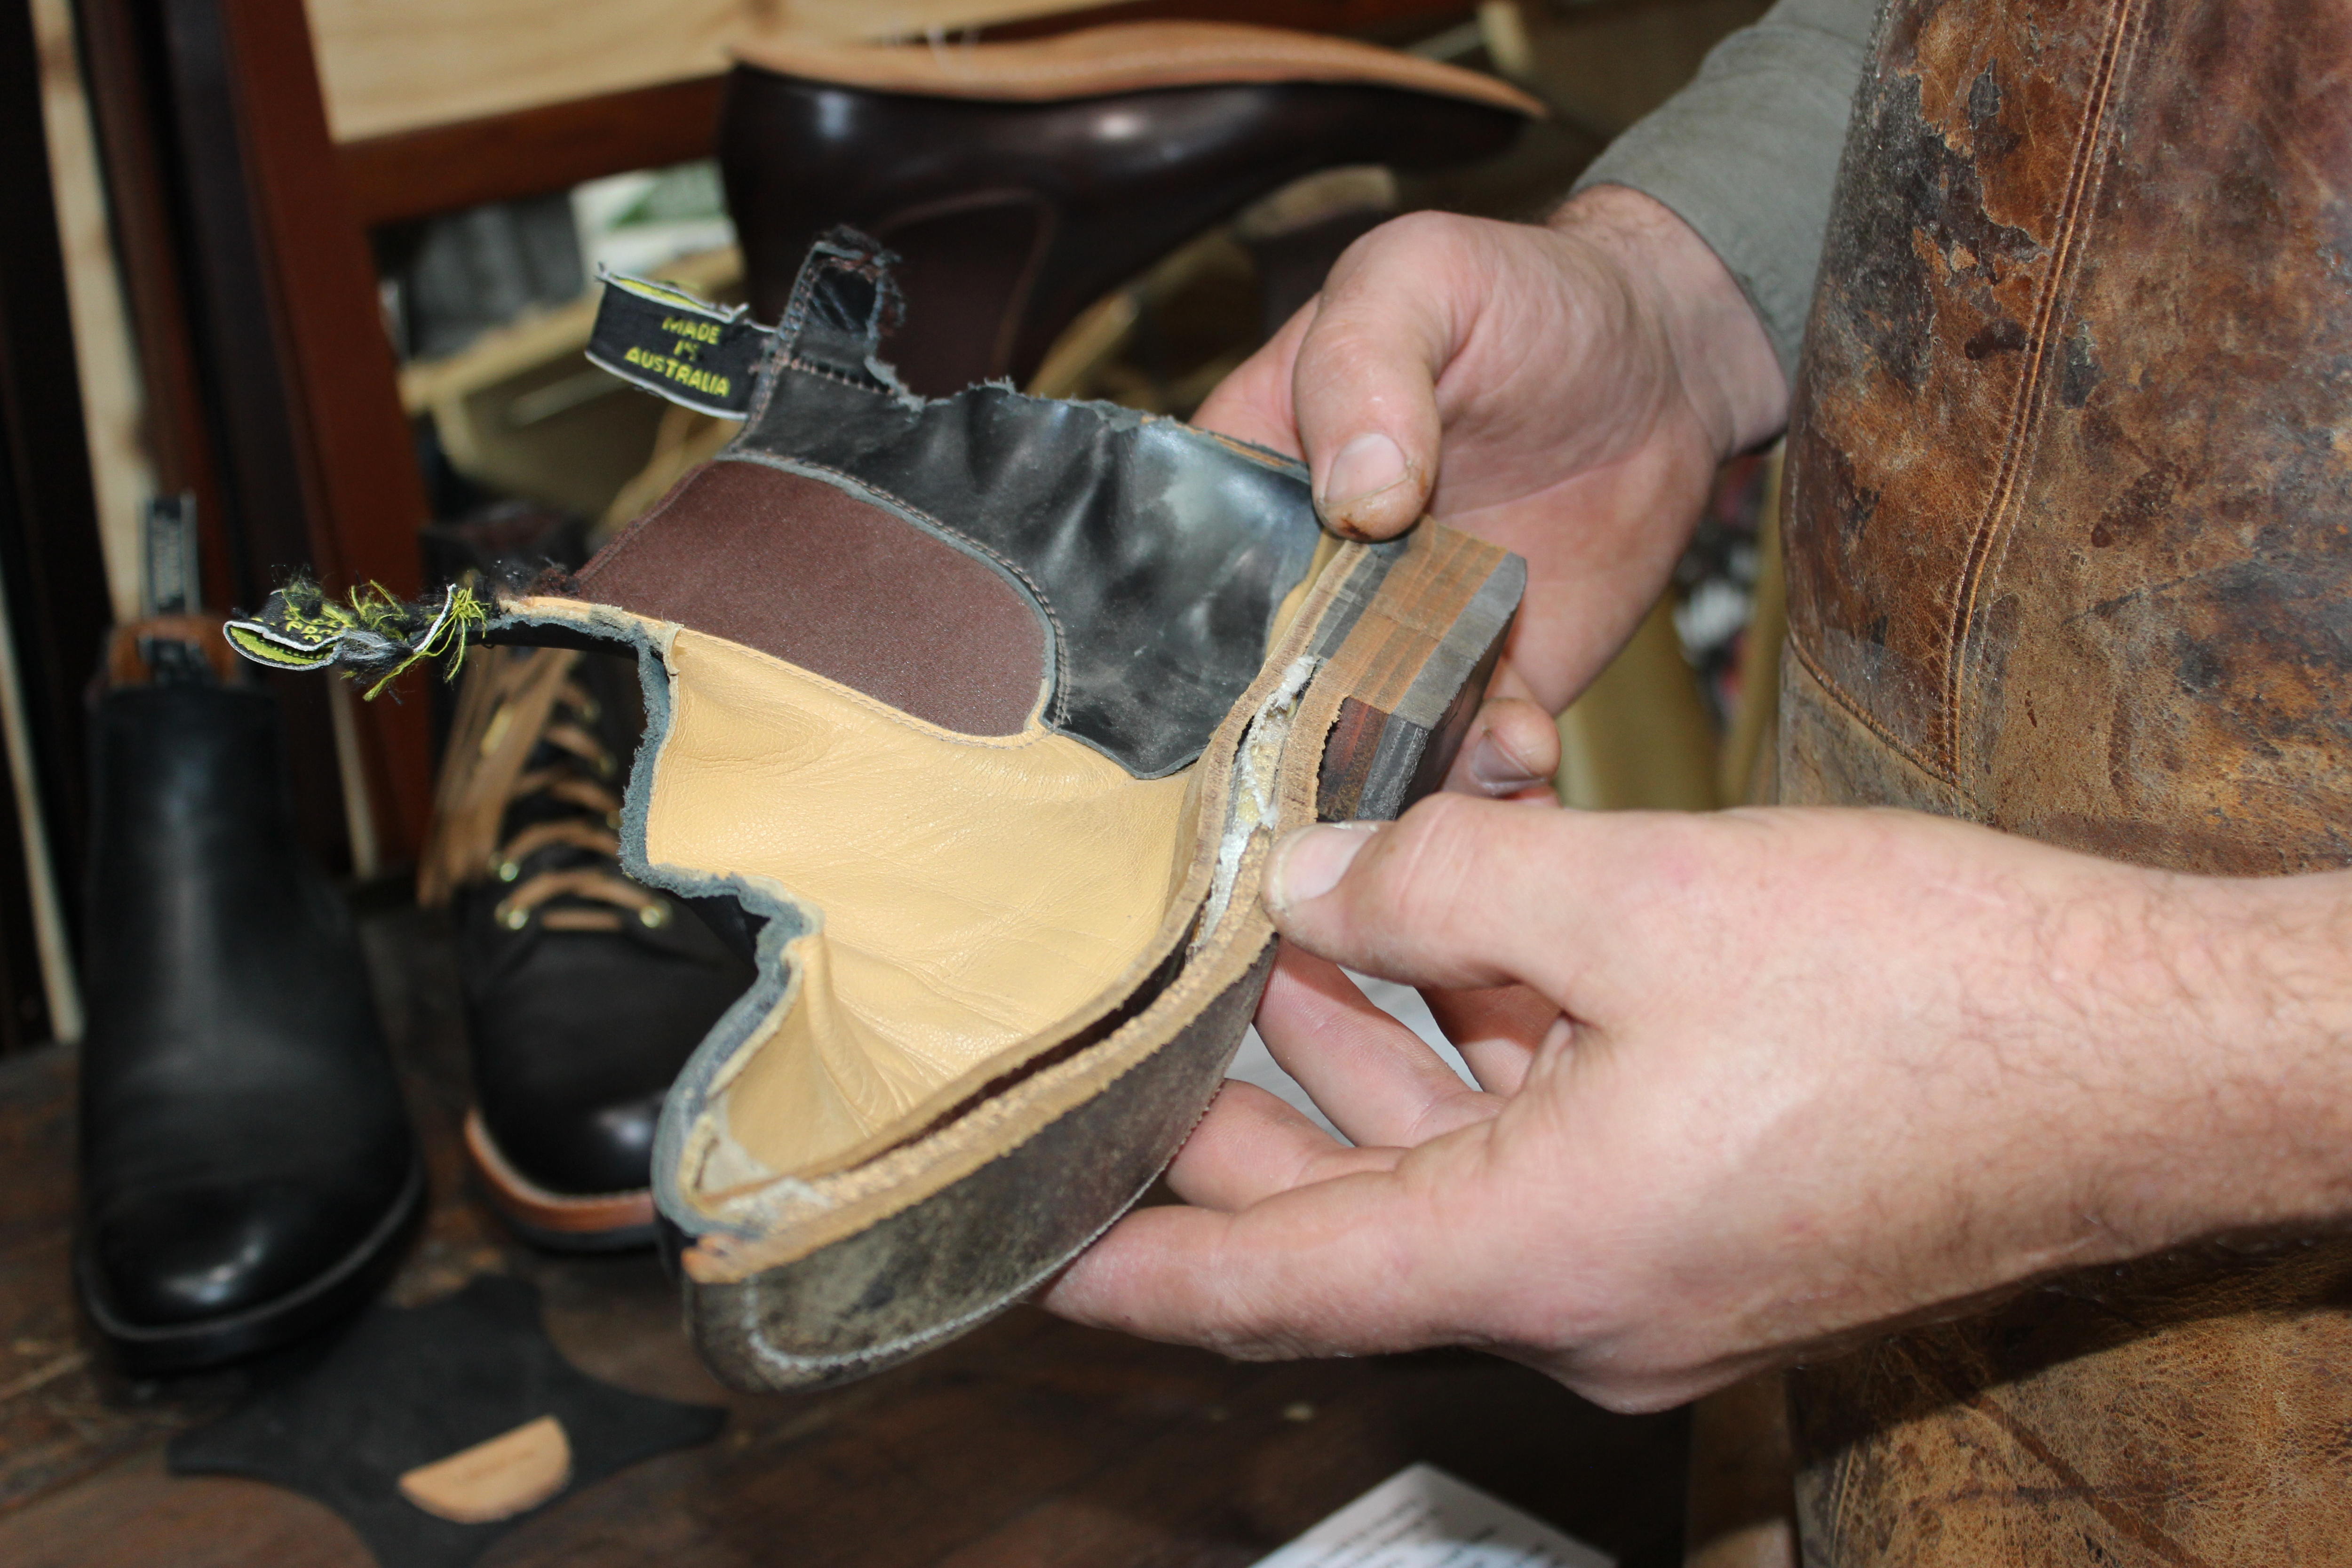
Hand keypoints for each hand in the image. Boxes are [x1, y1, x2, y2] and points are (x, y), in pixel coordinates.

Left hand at [1044, 797, 2351, 1409]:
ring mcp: (1651, 1274)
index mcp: (1540, 1254)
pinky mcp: (1709, 1227)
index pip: (1272, 1288)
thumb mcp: (1642, 897)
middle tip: (1146, 1018)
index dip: (1136, 1272)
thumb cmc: (1928, 990)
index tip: (1034, 1254)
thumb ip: (1440, 883)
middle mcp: (1582, 1300)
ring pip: (1447, 1179)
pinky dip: (1476, 1069)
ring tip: (1268, 949)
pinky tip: (1434, 953)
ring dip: (1359, 1071)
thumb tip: (1310, 881)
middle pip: (1349, 1223)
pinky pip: (1544, 1161)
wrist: (2150, 1051)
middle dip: (1240, 1118)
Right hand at [1195, 188, 1786, 798]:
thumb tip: (1355, 495)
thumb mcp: (1419, 280)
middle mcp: (1305, 589)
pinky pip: (1462, 768)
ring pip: (1354, 755)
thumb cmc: (1520, 300)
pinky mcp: (1478, 694)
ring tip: (1469, 760)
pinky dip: (1491, 784)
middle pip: (1259, 700)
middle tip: (1333, 782)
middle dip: (1286, 757)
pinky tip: (1526, 760)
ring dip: (1395, 787)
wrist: (1663, 365)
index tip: (1230, 701)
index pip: (1183, 586)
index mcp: (1250, 489)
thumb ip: (1365, 363)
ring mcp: (1391, 651)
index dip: (1188, 654)